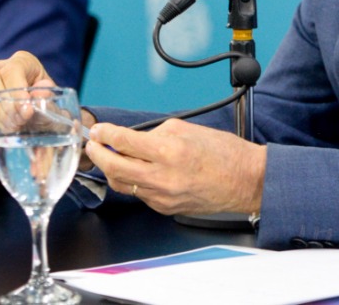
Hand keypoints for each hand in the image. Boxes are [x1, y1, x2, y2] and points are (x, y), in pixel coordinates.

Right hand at [0, 51, 96, 135]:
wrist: (44, 114)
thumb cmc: (48, 102)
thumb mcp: (53, 98)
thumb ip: (48, 97)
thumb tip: (40, 94)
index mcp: (21, 61)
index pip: (11, 70)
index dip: (17, 91)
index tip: (26, 110)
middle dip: (3, 105)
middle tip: (18, 122)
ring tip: (10, 127)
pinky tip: (3, 131)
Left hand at [86, 118, 265, 216]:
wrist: (246, 181)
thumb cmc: (223, 153)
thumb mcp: (186, 129)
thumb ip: (154, 133)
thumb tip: (132, 138)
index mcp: (169, 151)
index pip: (124, 142)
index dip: (105, 134)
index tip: (98, 129)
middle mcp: (163, 177)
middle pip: (114, 168)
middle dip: (98, 154)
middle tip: (92, 144)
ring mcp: (163, 197)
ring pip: (123, 185)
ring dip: (110, 169)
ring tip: (107, 156)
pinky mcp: (166, 209)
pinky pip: (139, 195)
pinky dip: (131, 182)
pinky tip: (132, 171)